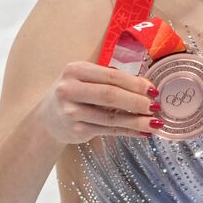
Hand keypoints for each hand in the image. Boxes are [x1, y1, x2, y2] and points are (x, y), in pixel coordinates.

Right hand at [36, 60, 163, 142]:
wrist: (47, 118)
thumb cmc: (74, 93)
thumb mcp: (86, 79)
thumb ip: (111, 80)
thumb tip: (147, 86)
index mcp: (76, 70)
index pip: (112, 76)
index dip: (135, 84)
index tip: (153, 90)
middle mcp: (69, 90)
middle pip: (110, 95)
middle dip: (137, 102)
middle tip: (156, 107)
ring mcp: (70, 112)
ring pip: (110, 117)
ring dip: (136, 121)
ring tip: (155, 123)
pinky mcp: (76, 130)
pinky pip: (108, 130)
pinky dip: (128, 131)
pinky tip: (143, 132)